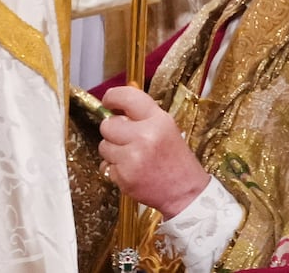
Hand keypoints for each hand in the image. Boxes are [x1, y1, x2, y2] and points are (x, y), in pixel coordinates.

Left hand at [99, 86, 211, 218]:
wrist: (184, 192)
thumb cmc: (175, 159)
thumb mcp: (166, 128)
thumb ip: (142, 115)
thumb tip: (116, 104)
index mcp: (158, 120)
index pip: (127, 96)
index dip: (112, 97)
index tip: (108, 102)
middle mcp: (144, 136)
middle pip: (108, 124)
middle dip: (113, 131)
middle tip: (126, 138)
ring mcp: (133, 157)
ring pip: (104, 146)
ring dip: (112, 151)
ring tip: (132, 157)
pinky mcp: (124, 176)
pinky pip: (106, 166)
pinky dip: (115, 169)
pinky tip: (131, 170)